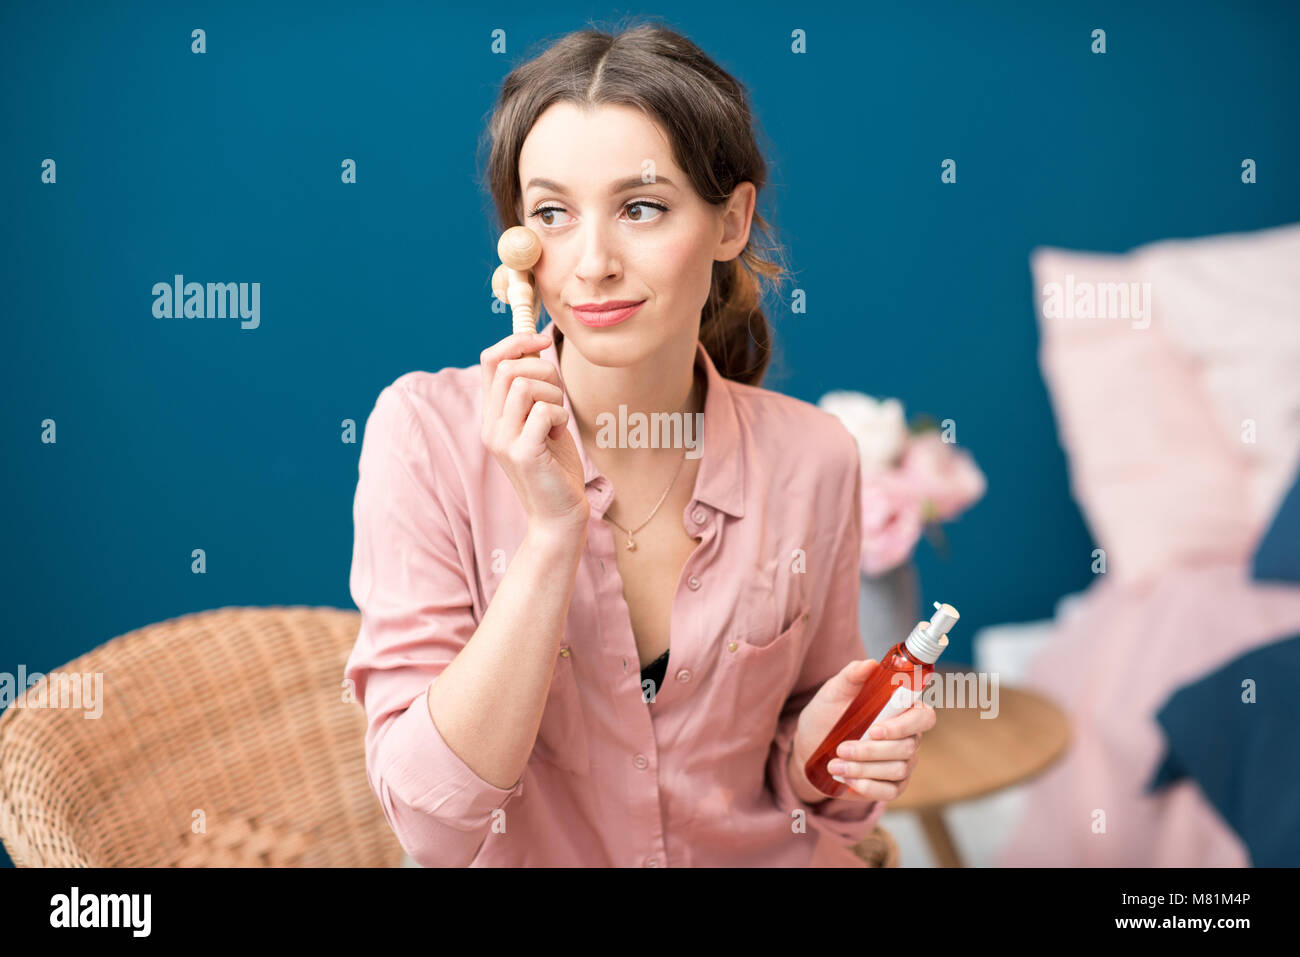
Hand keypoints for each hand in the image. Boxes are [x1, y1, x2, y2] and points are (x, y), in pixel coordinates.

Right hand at [479, 329, 589, 535]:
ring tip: (558, 419)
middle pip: (507, 367)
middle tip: (558, 397)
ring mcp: (502, 440)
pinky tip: (559, 433)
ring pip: (523, 386)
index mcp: (493, 414)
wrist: (559, 515)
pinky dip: (559, 414)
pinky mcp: (522, 454)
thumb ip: (535, 389)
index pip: (490, 360)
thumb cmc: (556, 466)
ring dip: (553, 395)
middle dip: (544, 371)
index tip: (544, 340)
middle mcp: (490, 426)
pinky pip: (541, 411)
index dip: (517, 341)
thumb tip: (536, 348)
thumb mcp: (542, 420)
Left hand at [792, 660, 937, 801]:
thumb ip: (852, 675)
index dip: (904, 725)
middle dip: (872, 750)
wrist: (809, 749)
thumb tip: (870, 664)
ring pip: (896, 769)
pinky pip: (890, 791)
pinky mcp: (892, 786)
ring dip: (864, 768)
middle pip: (907, 747)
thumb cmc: (826, 716)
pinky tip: (848, 780)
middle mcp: (908, 738)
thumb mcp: (833, 692)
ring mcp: (902, 764)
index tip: (875, 729)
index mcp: (901, 711)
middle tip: (842, 748)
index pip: (924, 717)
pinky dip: (868, 786)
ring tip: (835, 764)